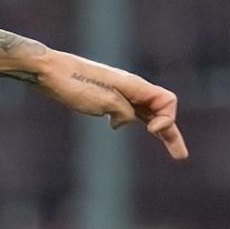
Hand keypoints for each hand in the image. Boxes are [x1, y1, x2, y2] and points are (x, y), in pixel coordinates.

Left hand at [27, 48, 186, 159]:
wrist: (48, 71)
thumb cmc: (73, 83)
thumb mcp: (102, 100)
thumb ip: (122, 112)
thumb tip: (126, 121)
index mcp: (133, 85)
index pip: (167, 101)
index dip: (167, 118)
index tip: (151, 131)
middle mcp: (130, 88)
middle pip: (161, 110)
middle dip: (171, 133)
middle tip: (181, 157)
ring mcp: (118, 92)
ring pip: (145, 112)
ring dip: (157, 130)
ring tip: (168, 148)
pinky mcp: (105, 97)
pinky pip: (127, 110)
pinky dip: (132, 121)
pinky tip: (117, 127)